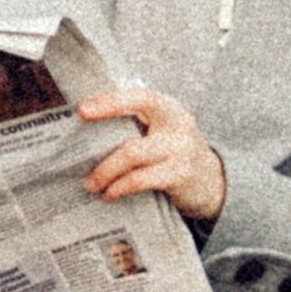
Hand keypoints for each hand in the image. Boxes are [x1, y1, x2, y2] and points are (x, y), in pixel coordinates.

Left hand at [79, 87, 226, 224]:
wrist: (211, 180)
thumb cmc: (174, 150)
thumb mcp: (161, 129)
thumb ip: (135, 123)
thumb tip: (87, 130)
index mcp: (167, 108)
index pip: (139, 97)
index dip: (110, 102)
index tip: (82, 111)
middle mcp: (177, 125)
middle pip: (131, 142)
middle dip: (102, 160)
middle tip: (78, 167)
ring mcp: (182, 151)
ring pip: (133, 160)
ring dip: (107, 174)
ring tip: (92, 185)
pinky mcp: (181, 174)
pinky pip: (142, 180)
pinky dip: (121, 187)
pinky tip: (110, 194)